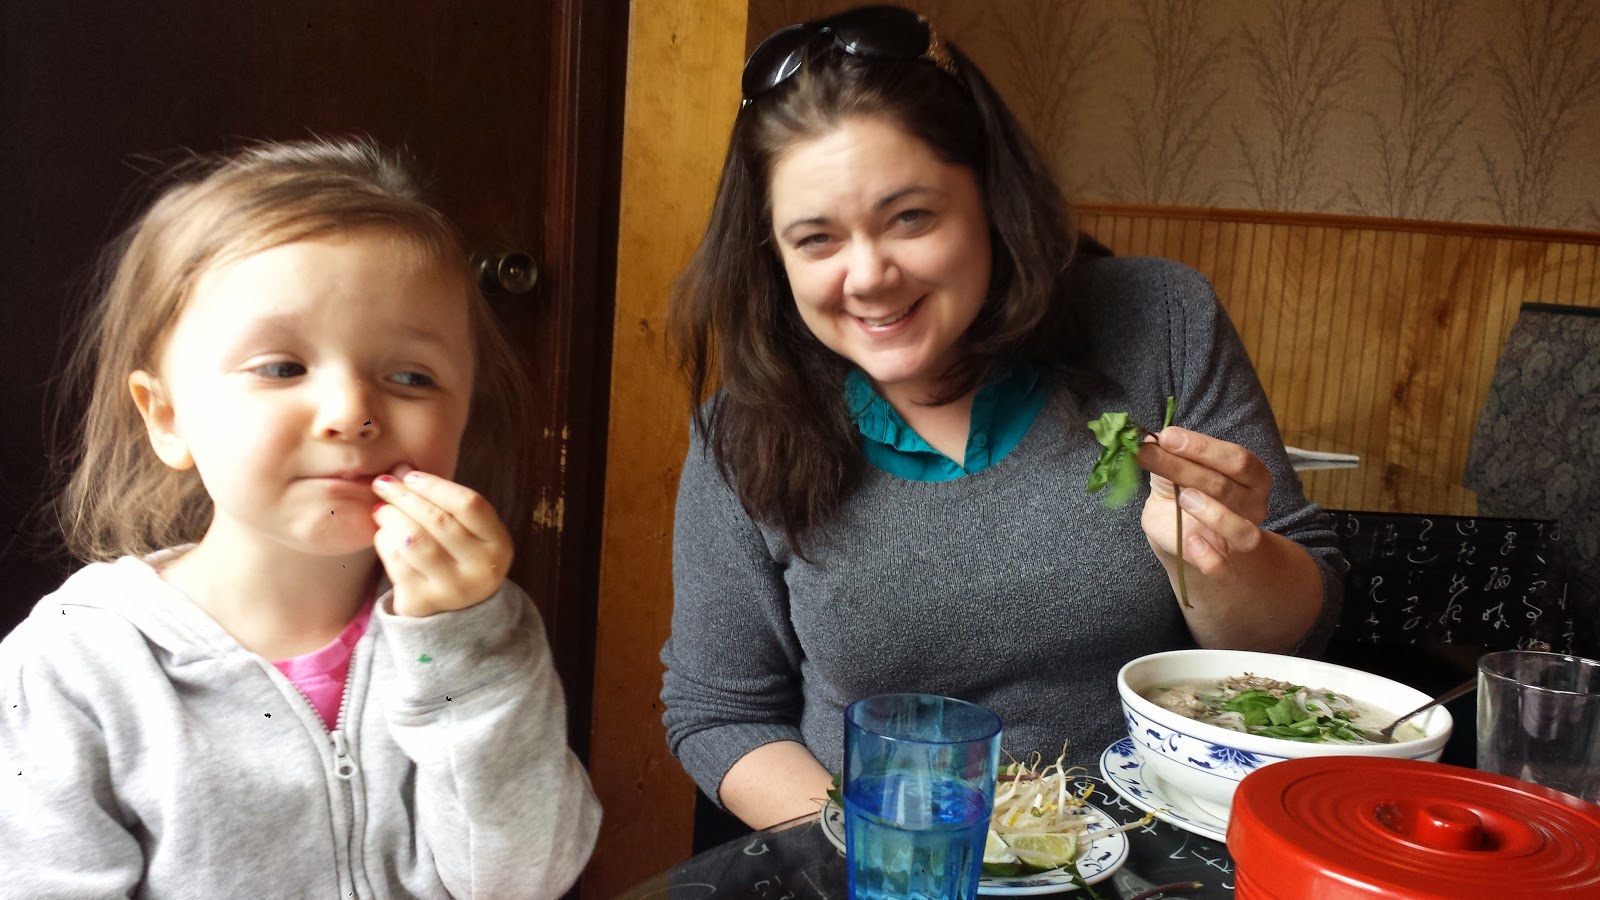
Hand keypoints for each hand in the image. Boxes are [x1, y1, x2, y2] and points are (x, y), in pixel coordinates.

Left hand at [370, 465, 512, 616]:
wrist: (456, 613)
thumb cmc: (458, 556)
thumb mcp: (468, 532)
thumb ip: (442, 503)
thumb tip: (400, 470)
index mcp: (498, 545)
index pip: (469, 505)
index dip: (436, 485)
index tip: (410, 475)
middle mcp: (480, 570)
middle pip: (438, 521)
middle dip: (405, 496)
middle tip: (383, 484)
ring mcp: (451, 590)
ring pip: (414, 541)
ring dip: (391, 518)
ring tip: (381, 509)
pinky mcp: (422, 602)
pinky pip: (396, 562)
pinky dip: (384, 542)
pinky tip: (384, 534)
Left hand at [1136, 427, 1271, 575]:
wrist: (1185, 538)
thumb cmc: (1185, 495)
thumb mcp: (1176, 472)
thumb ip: (1168, 457)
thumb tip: (1148, 440)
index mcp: (1252, 476)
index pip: (1236, 458)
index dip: (1202, 447)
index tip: (1166, 437)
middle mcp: (1254, 506)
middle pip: (1227, 486)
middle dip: (1187, 469)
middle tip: (1151, 455)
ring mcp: (1241, 540)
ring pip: (1241, 531)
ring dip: (1211, 512)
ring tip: (1182, 497)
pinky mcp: (1223, 566)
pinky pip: (1221, 566)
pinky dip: (1206, 555)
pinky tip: (1190, 540)